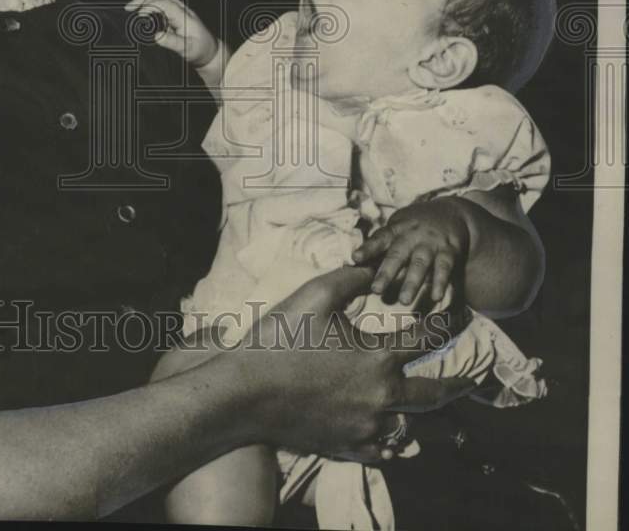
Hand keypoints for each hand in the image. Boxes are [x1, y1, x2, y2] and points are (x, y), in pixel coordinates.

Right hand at [125, 0, 218, 68]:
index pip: (164, 3)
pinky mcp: (176, 15)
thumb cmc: (200, 50)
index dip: (150, 6)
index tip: (139, 15)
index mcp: (184, 16)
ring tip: (132, 7)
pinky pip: (162, 4)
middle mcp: (182, 10)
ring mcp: (179, 11)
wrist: (210, 52)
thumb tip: (157, 36)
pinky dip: (150, 4)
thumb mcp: (187, 49)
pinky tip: (142, 12)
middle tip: (129, 8)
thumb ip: (172, 42)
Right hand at [221, 267, 473, 460]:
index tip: (462, 314)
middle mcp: (382, 397)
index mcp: (378, 357)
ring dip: (435, 422)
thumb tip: (374, 270)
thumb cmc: (279, 339)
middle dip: (461, 383)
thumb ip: (352, 279)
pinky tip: (405, 440)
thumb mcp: (314, 295)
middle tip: (476, 378)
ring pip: (417, 429)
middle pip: (436, 394)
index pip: (428, 338)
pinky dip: (401, 445)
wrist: (245, 393)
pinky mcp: (349, 448)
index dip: (449, 322)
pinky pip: (388, 451)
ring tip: (451, 422)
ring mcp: (367, 428)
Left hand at [352, 201, 470, 305]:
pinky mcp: (449, 251)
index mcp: (396, 229)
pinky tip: (435, 297)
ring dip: (412, 282)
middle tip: (376, 290)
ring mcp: (430, 243)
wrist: (452, 210)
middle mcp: (412, 235)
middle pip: (397, 254)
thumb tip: (357, 263)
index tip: (355, 258)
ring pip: (420, 264)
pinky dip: (440, 282)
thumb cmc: (415, 224)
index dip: (368, 248)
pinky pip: (444, 268)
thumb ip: (382, 243)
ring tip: (403, 300)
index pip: (379, 238)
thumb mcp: (398, 226)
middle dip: (386, 272)